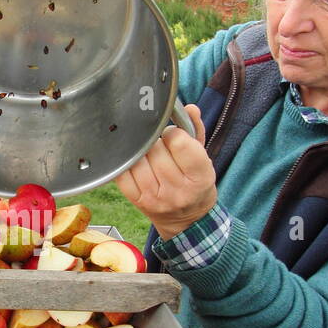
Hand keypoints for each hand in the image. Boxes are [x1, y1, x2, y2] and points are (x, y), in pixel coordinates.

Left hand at [116, 105, 217, 240]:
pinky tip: (138, 164)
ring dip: (143, 152)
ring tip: (152, 157)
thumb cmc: (195, 184)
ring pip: (138, 158)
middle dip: (158, 142)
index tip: (176, 137)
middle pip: (156, 148)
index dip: (174, 133)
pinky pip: (123, 172)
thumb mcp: (204, 159)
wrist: (187, 220)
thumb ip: (196, 131)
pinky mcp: (137, 201)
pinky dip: (128, 163)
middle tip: (164, 148)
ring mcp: (155, 198)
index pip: (178, 141)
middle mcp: (177, 190)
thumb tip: (189, 108)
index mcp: (200, 178)